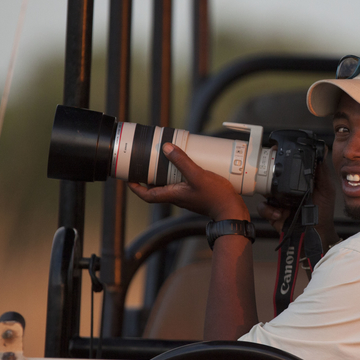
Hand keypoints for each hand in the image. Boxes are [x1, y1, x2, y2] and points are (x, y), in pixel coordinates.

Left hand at [128, 143, 249, 221]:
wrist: (231, 210)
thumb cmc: (215, 197)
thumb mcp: (197, 175)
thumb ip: (182, 162)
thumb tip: (166, 148)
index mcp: (172, 195)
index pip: (147, 195)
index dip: (135, 188)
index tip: (128, 178)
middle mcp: (177, 197)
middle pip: (156, 189)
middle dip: (148, 177)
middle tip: (144, 164)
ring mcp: (186, 196)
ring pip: (169, 185)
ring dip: (163, 174)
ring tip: (163, 160)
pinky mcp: (196, 194)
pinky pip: (181, 183)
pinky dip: (178, 174)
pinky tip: (186, 165)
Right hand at [256, 154, 338, 248]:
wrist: (318, 233)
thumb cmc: (323, 212)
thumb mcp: (326, 189)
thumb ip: (322, 172)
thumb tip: (321, 153)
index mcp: (297, 182)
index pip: (285, 168)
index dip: (279, 160)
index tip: (275, 152)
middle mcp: (286, 190)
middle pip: (270, 177)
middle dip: (266, 175)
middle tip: (269, 175)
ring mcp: (278, 201)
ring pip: (263, 191)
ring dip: (267, 194)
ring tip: (277, 201)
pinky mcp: (273, 213)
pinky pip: (263, 208)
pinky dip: (268, 210)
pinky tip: (280, 213)